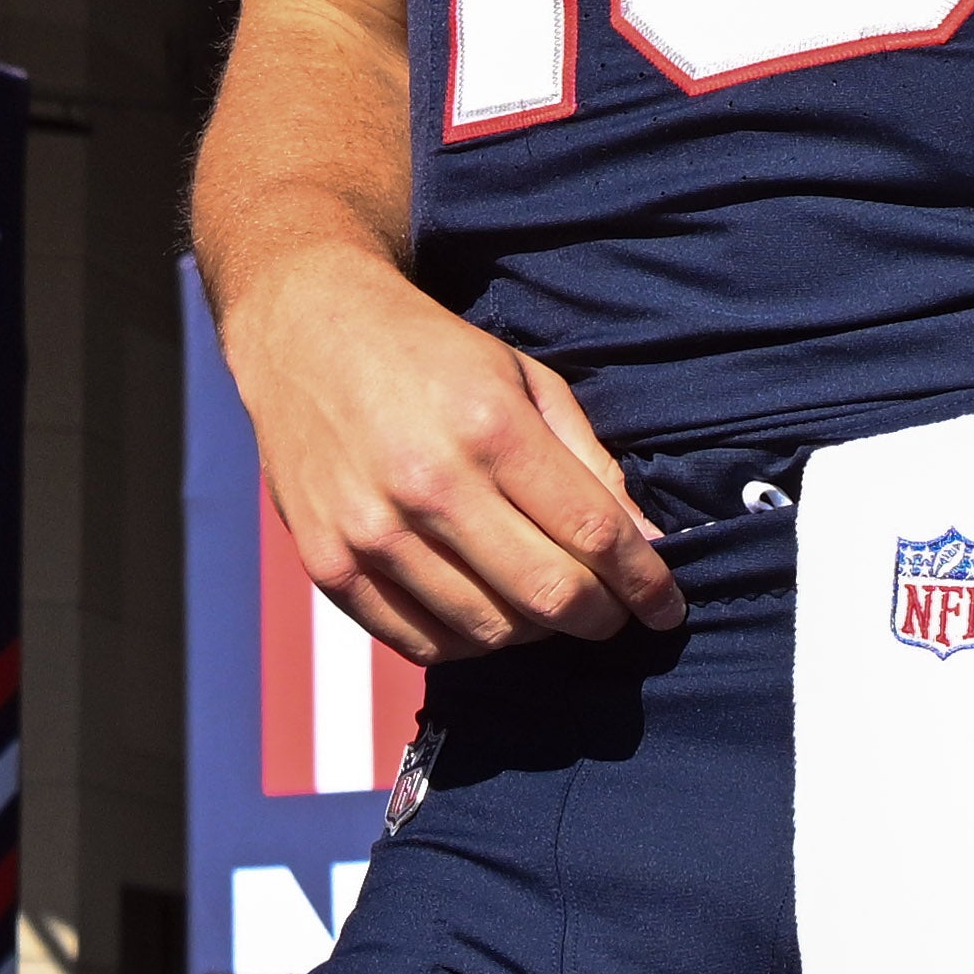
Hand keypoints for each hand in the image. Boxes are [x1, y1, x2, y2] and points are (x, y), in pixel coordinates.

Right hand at [220, 240, 681, 660]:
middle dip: (601, 616)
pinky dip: (468, 643)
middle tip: (613, 612)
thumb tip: (646, 545)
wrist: (306, 329)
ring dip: (537, 633)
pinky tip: (485, 613)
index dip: (644, 581)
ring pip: (489, 630)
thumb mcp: (522, 378)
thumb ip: (588, 461)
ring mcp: (373, 529)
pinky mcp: (328, 563)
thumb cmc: (429, 353)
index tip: (667, 605)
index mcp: (490, 425)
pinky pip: (418, 643)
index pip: (593, 533)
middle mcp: (429, 482)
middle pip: (549, 593)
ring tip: (545, 605)